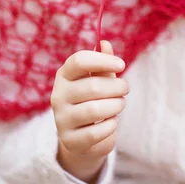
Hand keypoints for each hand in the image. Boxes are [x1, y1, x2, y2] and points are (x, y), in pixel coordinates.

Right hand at [51, 40, 127, 182]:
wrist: (84, 136)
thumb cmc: (93, 99)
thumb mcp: (98, 78)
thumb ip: (102, 62)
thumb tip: (104, 43)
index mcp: (64, 75)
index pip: (79, 61)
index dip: (103, 60)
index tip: (122, 65)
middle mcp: (58, 95)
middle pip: (92, 86)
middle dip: (116, 86)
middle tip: (126, 88)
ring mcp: (61, 119)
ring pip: (95, 110)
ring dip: (116, 105)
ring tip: (121, 103)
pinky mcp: (69, 141)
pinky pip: (96, 132)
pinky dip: (111, 125)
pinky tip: (112, 121)